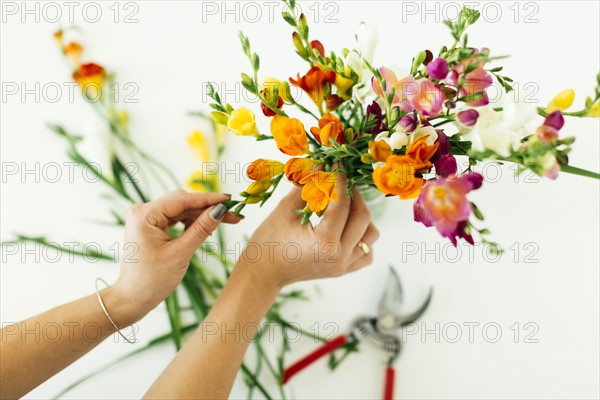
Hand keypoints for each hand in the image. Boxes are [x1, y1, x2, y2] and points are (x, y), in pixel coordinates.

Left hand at [111, 190, 241, 322]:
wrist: (133, 298)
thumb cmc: (152, 280)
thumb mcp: (181, 253)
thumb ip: (201, 229)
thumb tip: (220, 210)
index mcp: (145, 215)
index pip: (182, 200)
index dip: (209, 199)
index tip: (230, 200)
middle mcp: (143, 211)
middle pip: (182, 202)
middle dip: (208, 208)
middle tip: (233, 214)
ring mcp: (146, 218)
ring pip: (181, 209)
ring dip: (201, 215)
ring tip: (225, 221)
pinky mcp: (150, 225)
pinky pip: (176, 217)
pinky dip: (191, 222)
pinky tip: (206, 227)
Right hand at [239, 175, 378, 288]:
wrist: (262, 273)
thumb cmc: (268, 242)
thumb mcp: (285, 210)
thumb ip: (307, 186)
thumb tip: (322, 164)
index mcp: (325, 242)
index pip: (341, 204)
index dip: (340, 181)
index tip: (336, 165)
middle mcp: (339, 256)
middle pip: (362, 217)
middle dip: (353, 195)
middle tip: (340, 183)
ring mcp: (343, 266)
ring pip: (370, 235)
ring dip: (361, 217)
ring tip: (344, 206)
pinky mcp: (343, 270)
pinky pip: (366, 253)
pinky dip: (363, 238)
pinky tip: (347, 228)